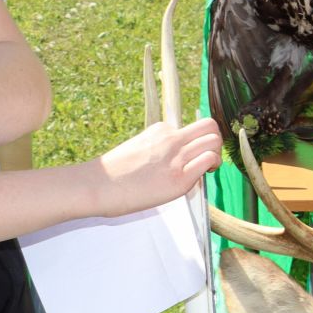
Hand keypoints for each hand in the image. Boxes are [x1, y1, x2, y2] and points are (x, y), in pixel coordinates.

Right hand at [87, 118, 223, 217]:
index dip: (198, 141)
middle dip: (215, 141)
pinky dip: (211, 167)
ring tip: (206, 169)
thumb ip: (158, 147)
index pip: (192, 127)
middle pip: (210, 126)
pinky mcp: (180, 177)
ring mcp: (176, 156)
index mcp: (160, 130)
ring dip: (216, 155)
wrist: (96, 186)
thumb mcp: (138, 147)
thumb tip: (173, 157)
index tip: (193, 153)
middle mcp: (170, 139)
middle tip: (207, 157)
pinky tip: (201, 176)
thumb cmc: (113, 174)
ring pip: (214, 141)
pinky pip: (209, 160)